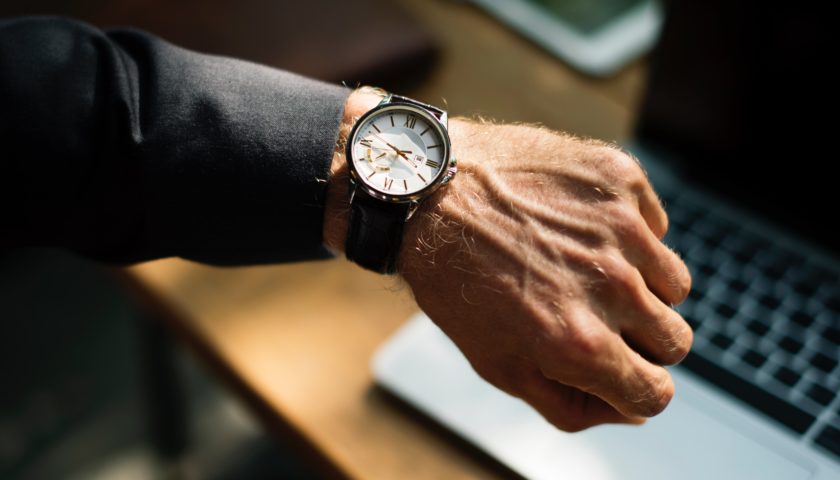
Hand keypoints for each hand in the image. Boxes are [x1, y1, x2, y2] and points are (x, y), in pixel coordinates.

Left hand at [398, 119, 691, 430]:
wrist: (428, 192)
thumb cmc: (456, 282)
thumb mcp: (497, 364)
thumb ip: (569, 404)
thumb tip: (629, 411)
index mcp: (579, 344)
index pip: (655, 393)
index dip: (635, 388)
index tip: (617, 369)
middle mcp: (611, 287)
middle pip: (675, 341)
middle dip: (640, 340)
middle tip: (593, 313)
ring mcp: (621, 228)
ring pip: (675, 284)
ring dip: (640, 285)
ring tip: (584, 268)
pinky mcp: (620, 179)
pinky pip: (656, 226)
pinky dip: (629, 234)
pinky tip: (578, 226)